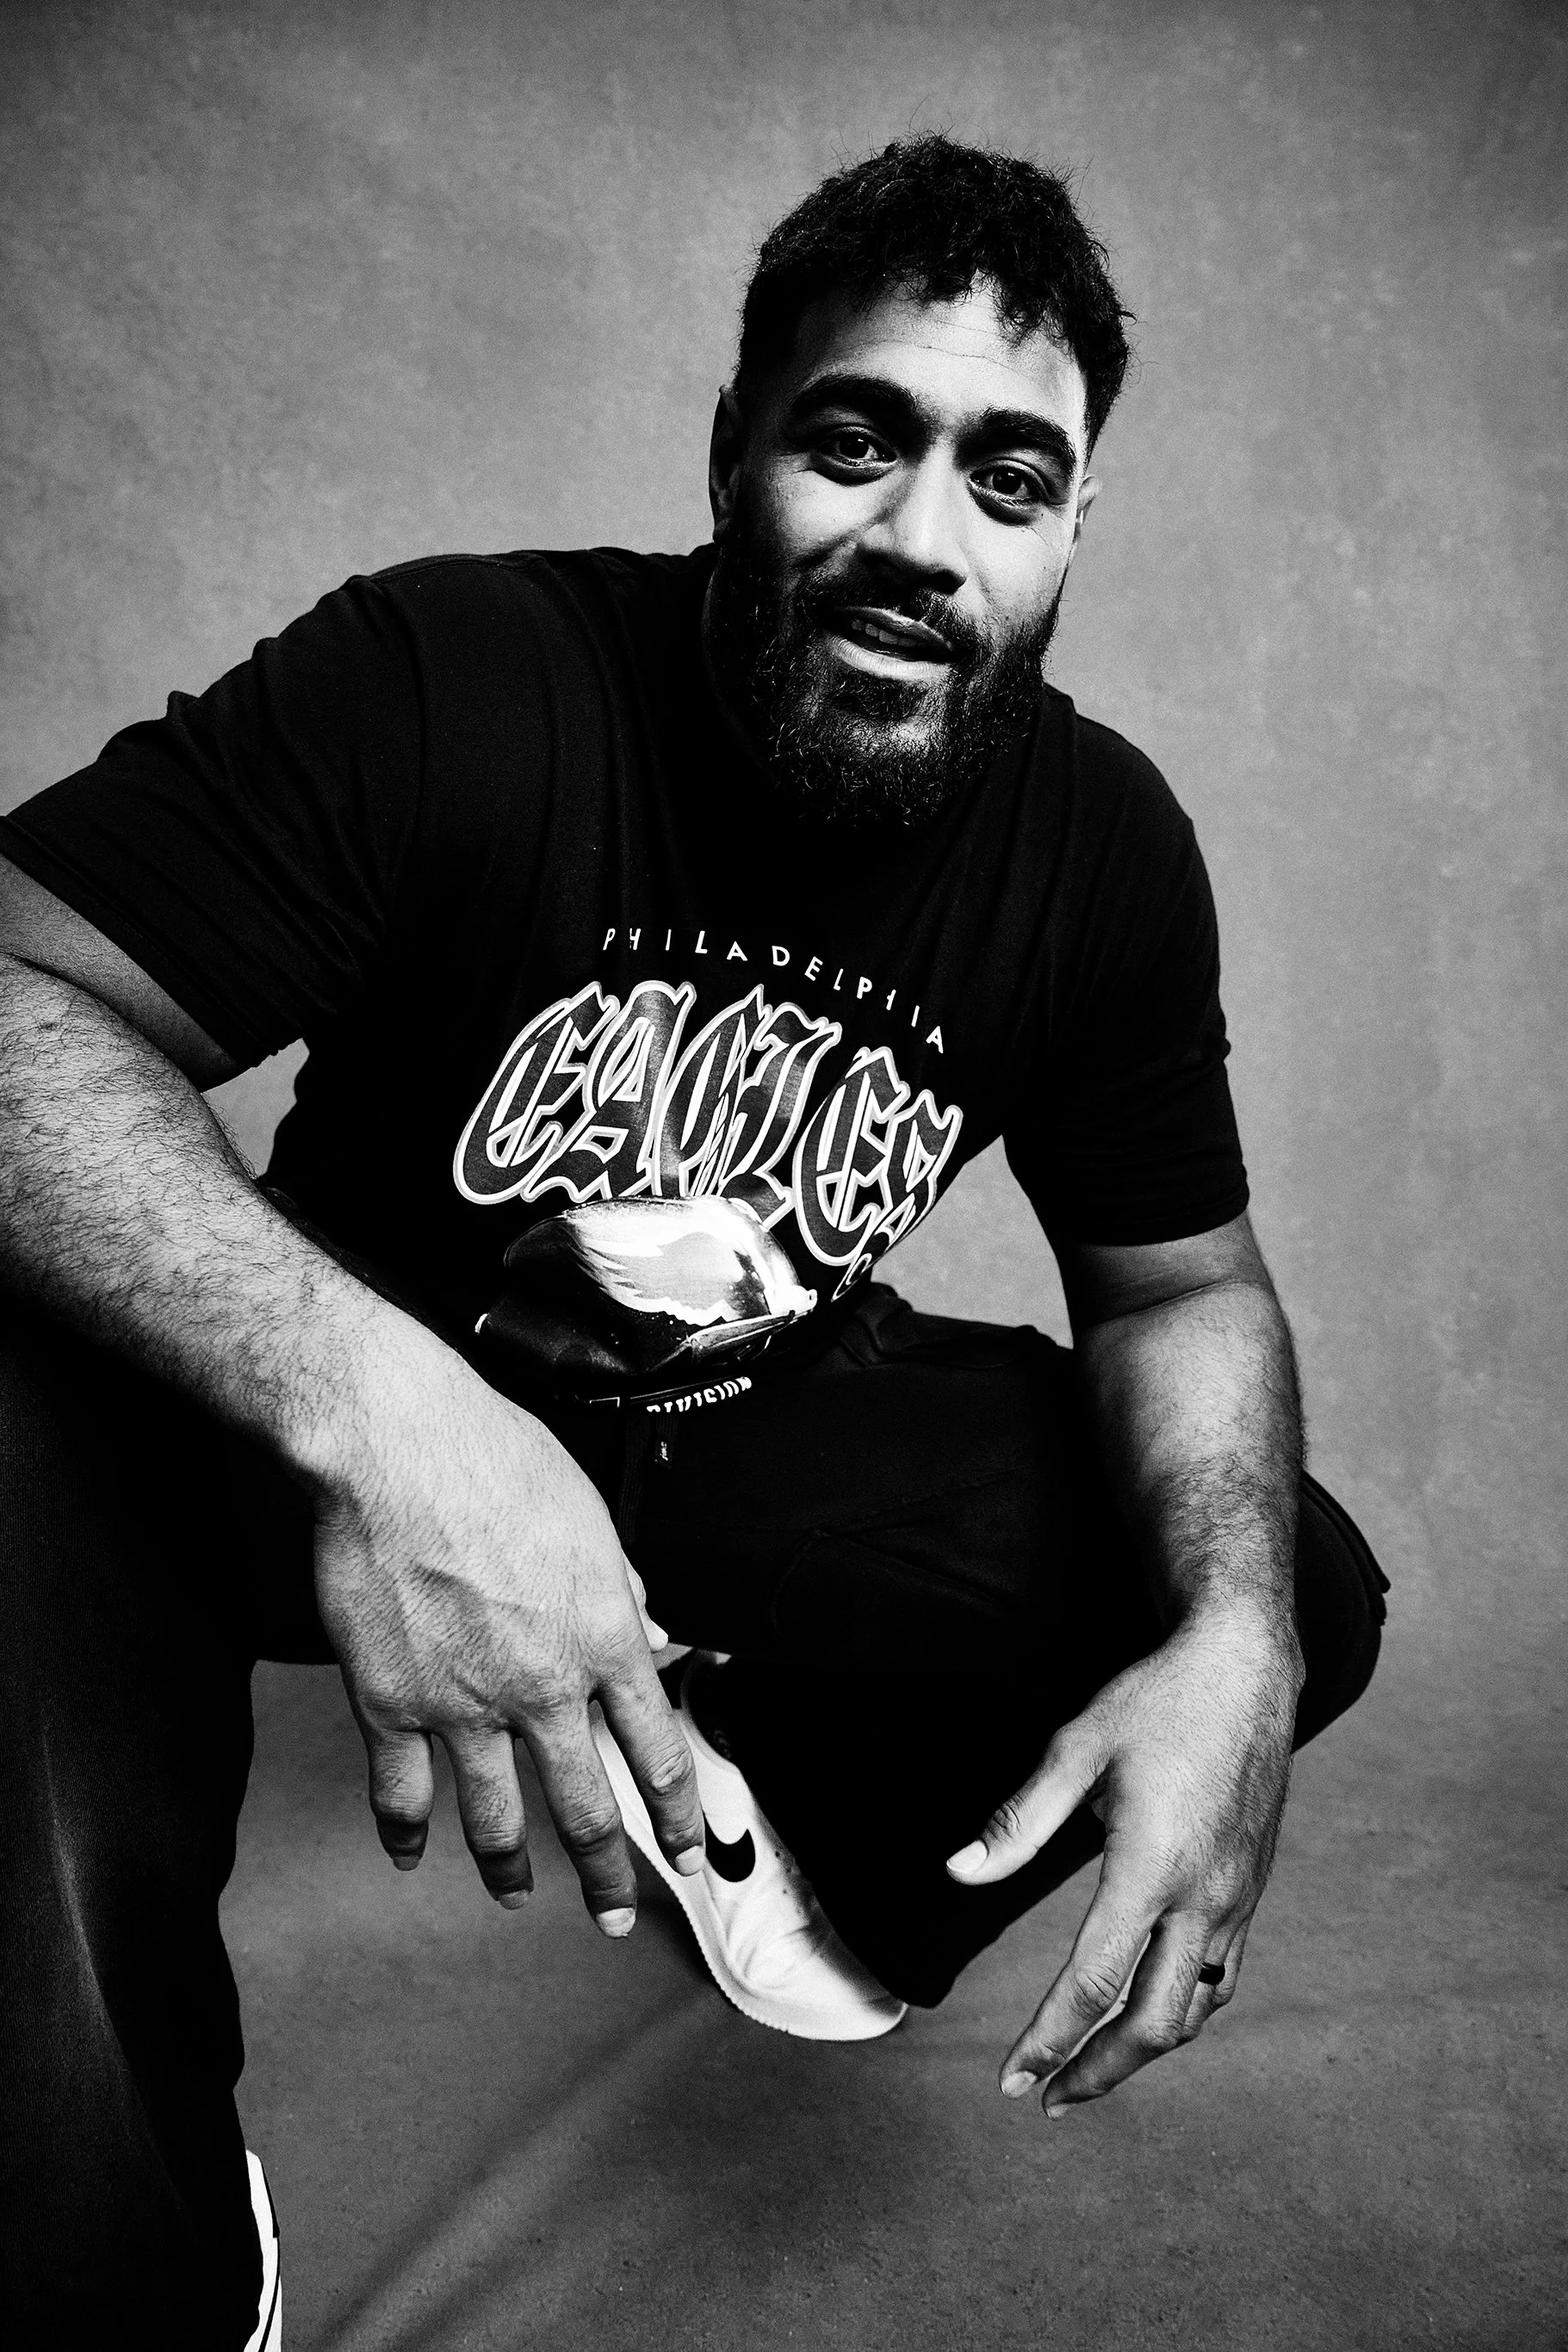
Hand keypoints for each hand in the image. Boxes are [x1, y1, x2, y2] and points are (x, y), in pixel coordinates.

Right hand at [309, 1314, 703, 1932]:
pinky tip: (412, 1852)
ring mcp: (463, 1707)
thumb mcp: (593, 1520)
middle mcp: (543, 1689)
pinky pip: (401, 1793)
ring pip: (495, 1821)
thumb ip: (623, 1588)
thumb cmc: (498, 1460)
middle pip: (586, 1809)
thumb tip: (647, 1627)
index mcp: (605, 1640)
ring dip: (510, 1870)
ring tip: (517, 1897)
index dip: (678, 1816)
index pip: (658, 1754)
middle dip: (607, 1873)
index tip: (686, 1850)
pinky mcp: (390, 1704)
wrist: (397, 1445)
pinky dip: (406, 1833)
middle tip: (613, 1910)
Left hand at [946, 1608, 1301, 2111]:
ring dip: (1143, 2050)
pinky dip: (1184, 2008)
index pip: (1093, 1984)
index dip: (1047, 2041)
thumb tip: (960, 1872)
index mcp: (1152, 1869)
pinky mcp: (1251, 1887)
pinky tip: (1152, 2008)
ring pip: (1195, 2008)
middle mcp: (1203, 1897)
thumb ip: (1017, 1821)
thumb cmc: (1156, 1702)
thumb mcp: (1075, 1748)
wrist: (1245, 1668)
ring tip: (1092, 2069)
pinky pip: (1223, 1975)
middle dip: (1098, 2073)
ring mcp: (1236, 1897)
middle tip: (1047, 2098)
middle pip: (1153, 2023)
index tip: (1013, 2081)